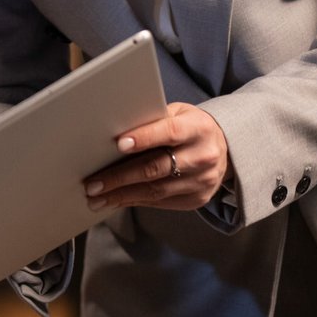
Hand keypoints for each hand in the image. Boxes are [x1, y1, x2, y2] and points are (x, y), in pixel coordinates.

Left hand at [83, 102, 229, 211]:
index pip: (169, 132)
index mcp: (198, 128)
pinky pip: (160, 202)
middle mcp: (203, 156)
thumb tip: (114, 130)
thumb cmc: (189, 127)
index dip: (144, 138)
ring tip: (96, 197)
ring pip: (156, 190)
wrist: (224, 149)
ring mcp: (202, 181)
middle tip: (93, 183)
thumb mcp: (178, 114)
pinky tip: (115, 200)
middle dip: (120, 177)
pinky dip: (134, 201)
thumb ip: (153, 120)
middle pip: (156, 168)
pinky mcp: (196, 199)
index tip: (118, 144)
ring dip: (122, 195)